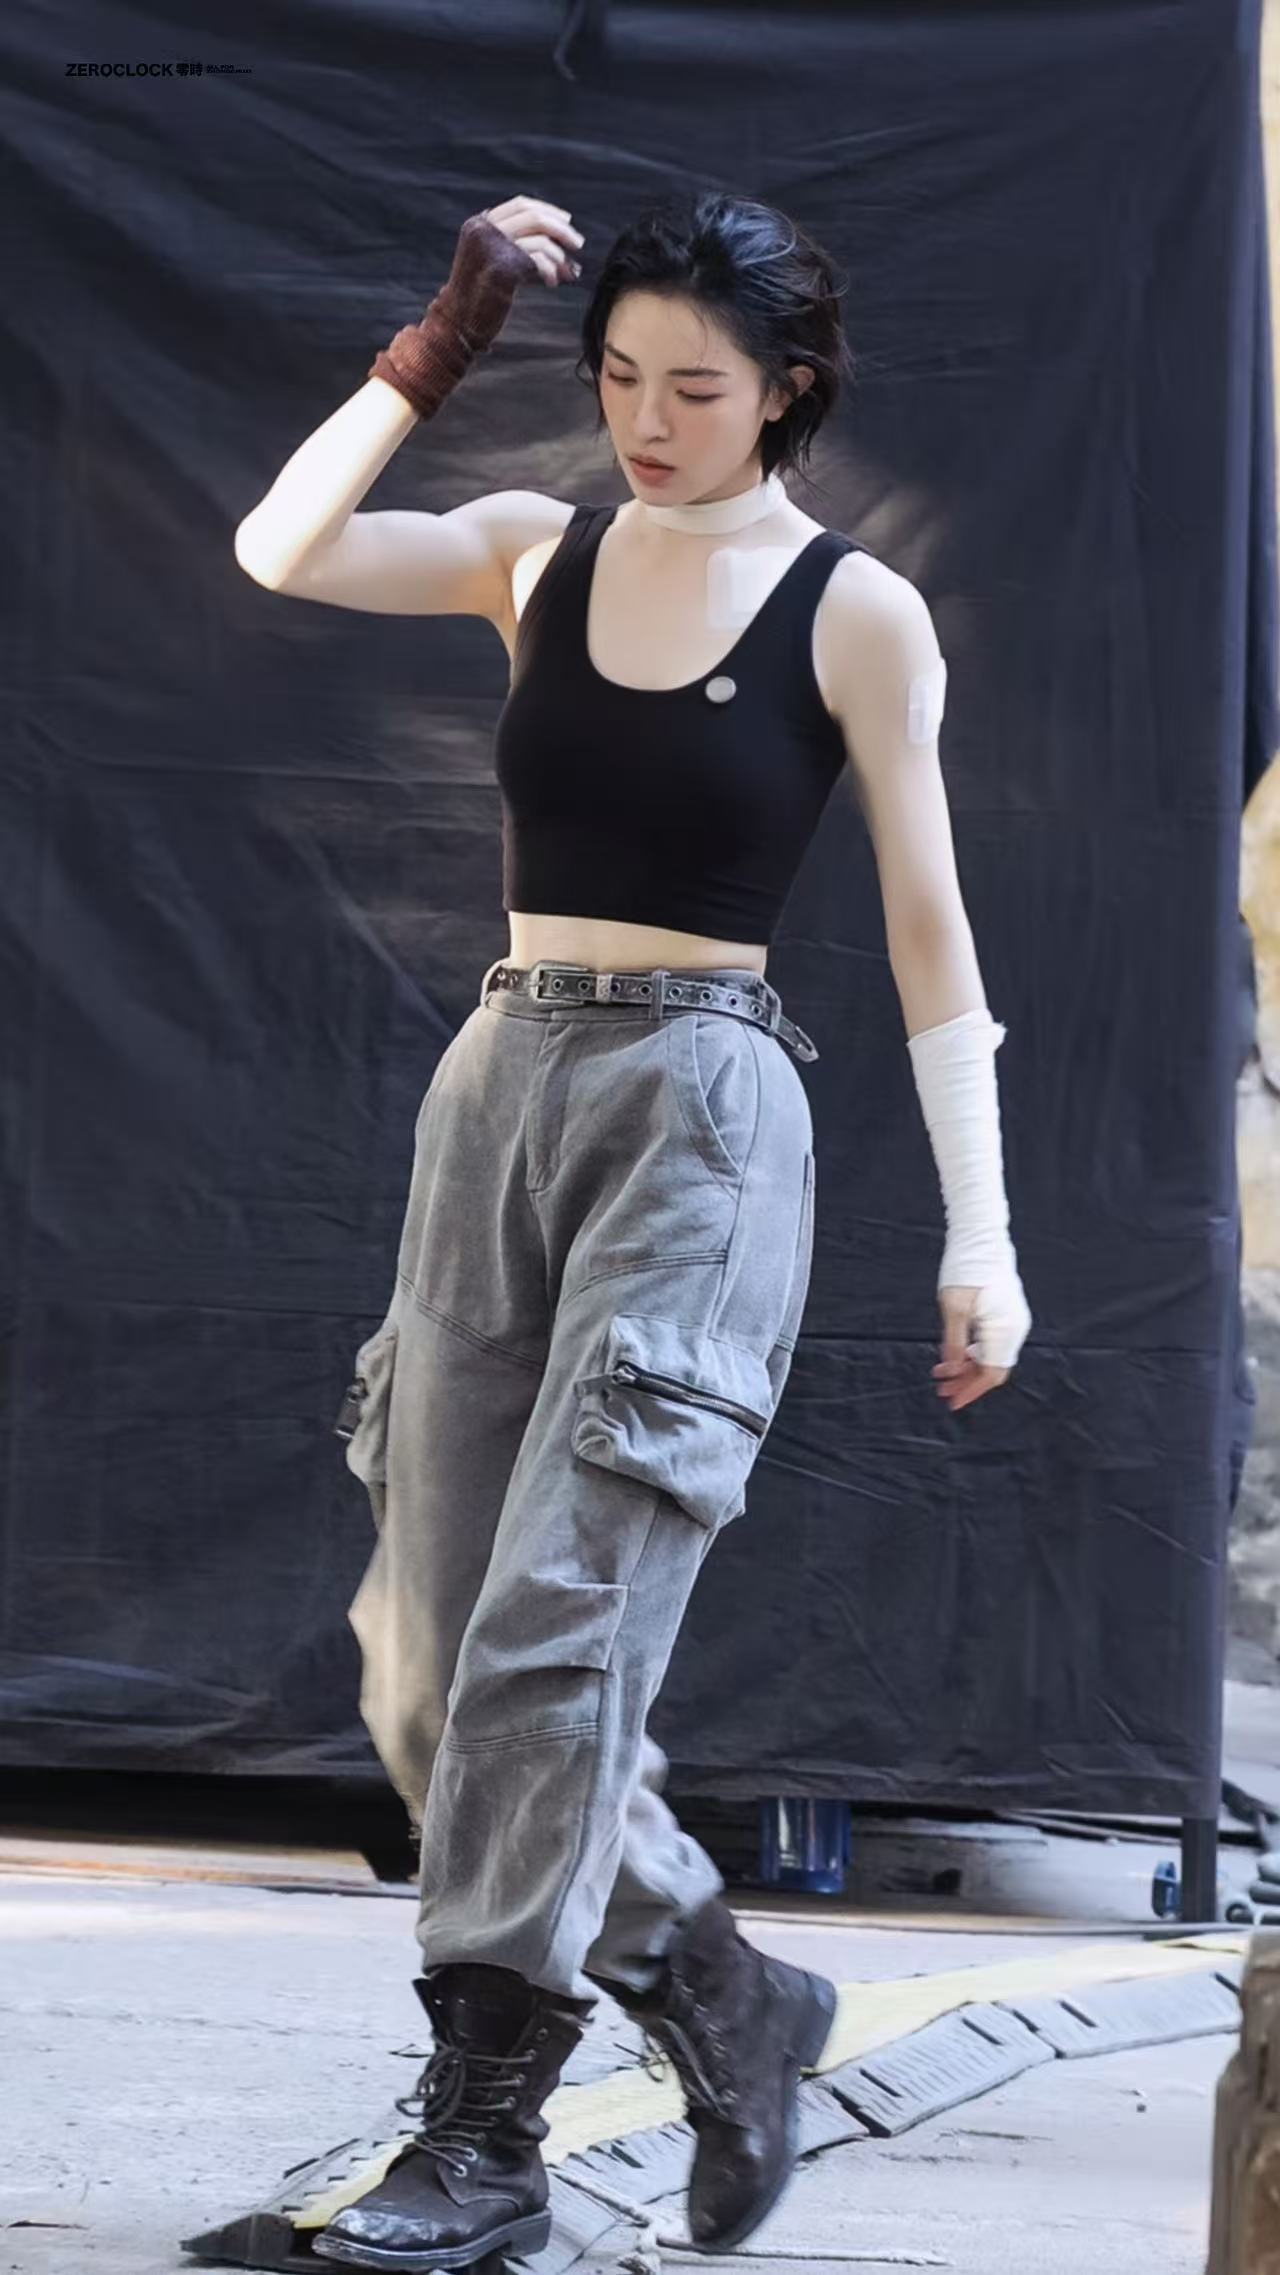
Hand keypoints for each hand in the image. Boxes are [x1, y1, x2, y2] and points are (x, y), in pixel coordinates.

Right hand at [480, 192, 584, 288]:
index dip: (548, 210)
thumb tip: (562, 242)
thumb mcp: (496, 261)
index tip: (567, 222)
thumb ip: (518, 245)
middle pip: (533, 216)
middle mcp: (484, 230)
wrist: (459, 324)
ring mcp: (491, 247)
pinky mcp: (502, 268)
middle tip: (578, 243)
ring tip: (567, 272)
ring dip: (559, 255)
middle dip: (561, 229)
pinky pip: (538, 259)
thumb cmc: (481, 298)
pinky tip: (552, 282)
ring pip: (539, 236)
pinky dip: (551, 269)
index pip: (521, 205)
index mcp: (480, 224)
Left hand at [932, 1272, 1029, 1410]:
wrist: (982, 1237)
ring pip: (992, 1356)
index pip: (991, 1373)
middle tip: (941, 1388)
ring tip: (941, 1372)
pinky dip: (974, 1352)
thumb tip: (952, 1370)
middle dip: (967, 1381)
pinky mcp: (1007, 1314)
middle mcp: (1015, 1328)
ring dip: (968, 1367)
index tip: (950, 1401)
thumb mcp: (953, 1306)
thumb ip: (954, 1341)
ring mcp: (1013, 1321)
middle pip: (993, 1368)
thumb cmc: (966, 1267)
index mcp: (1004, 1328)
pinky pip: (993, 1342)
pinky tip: (954, 1354)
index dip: (971, 1390)